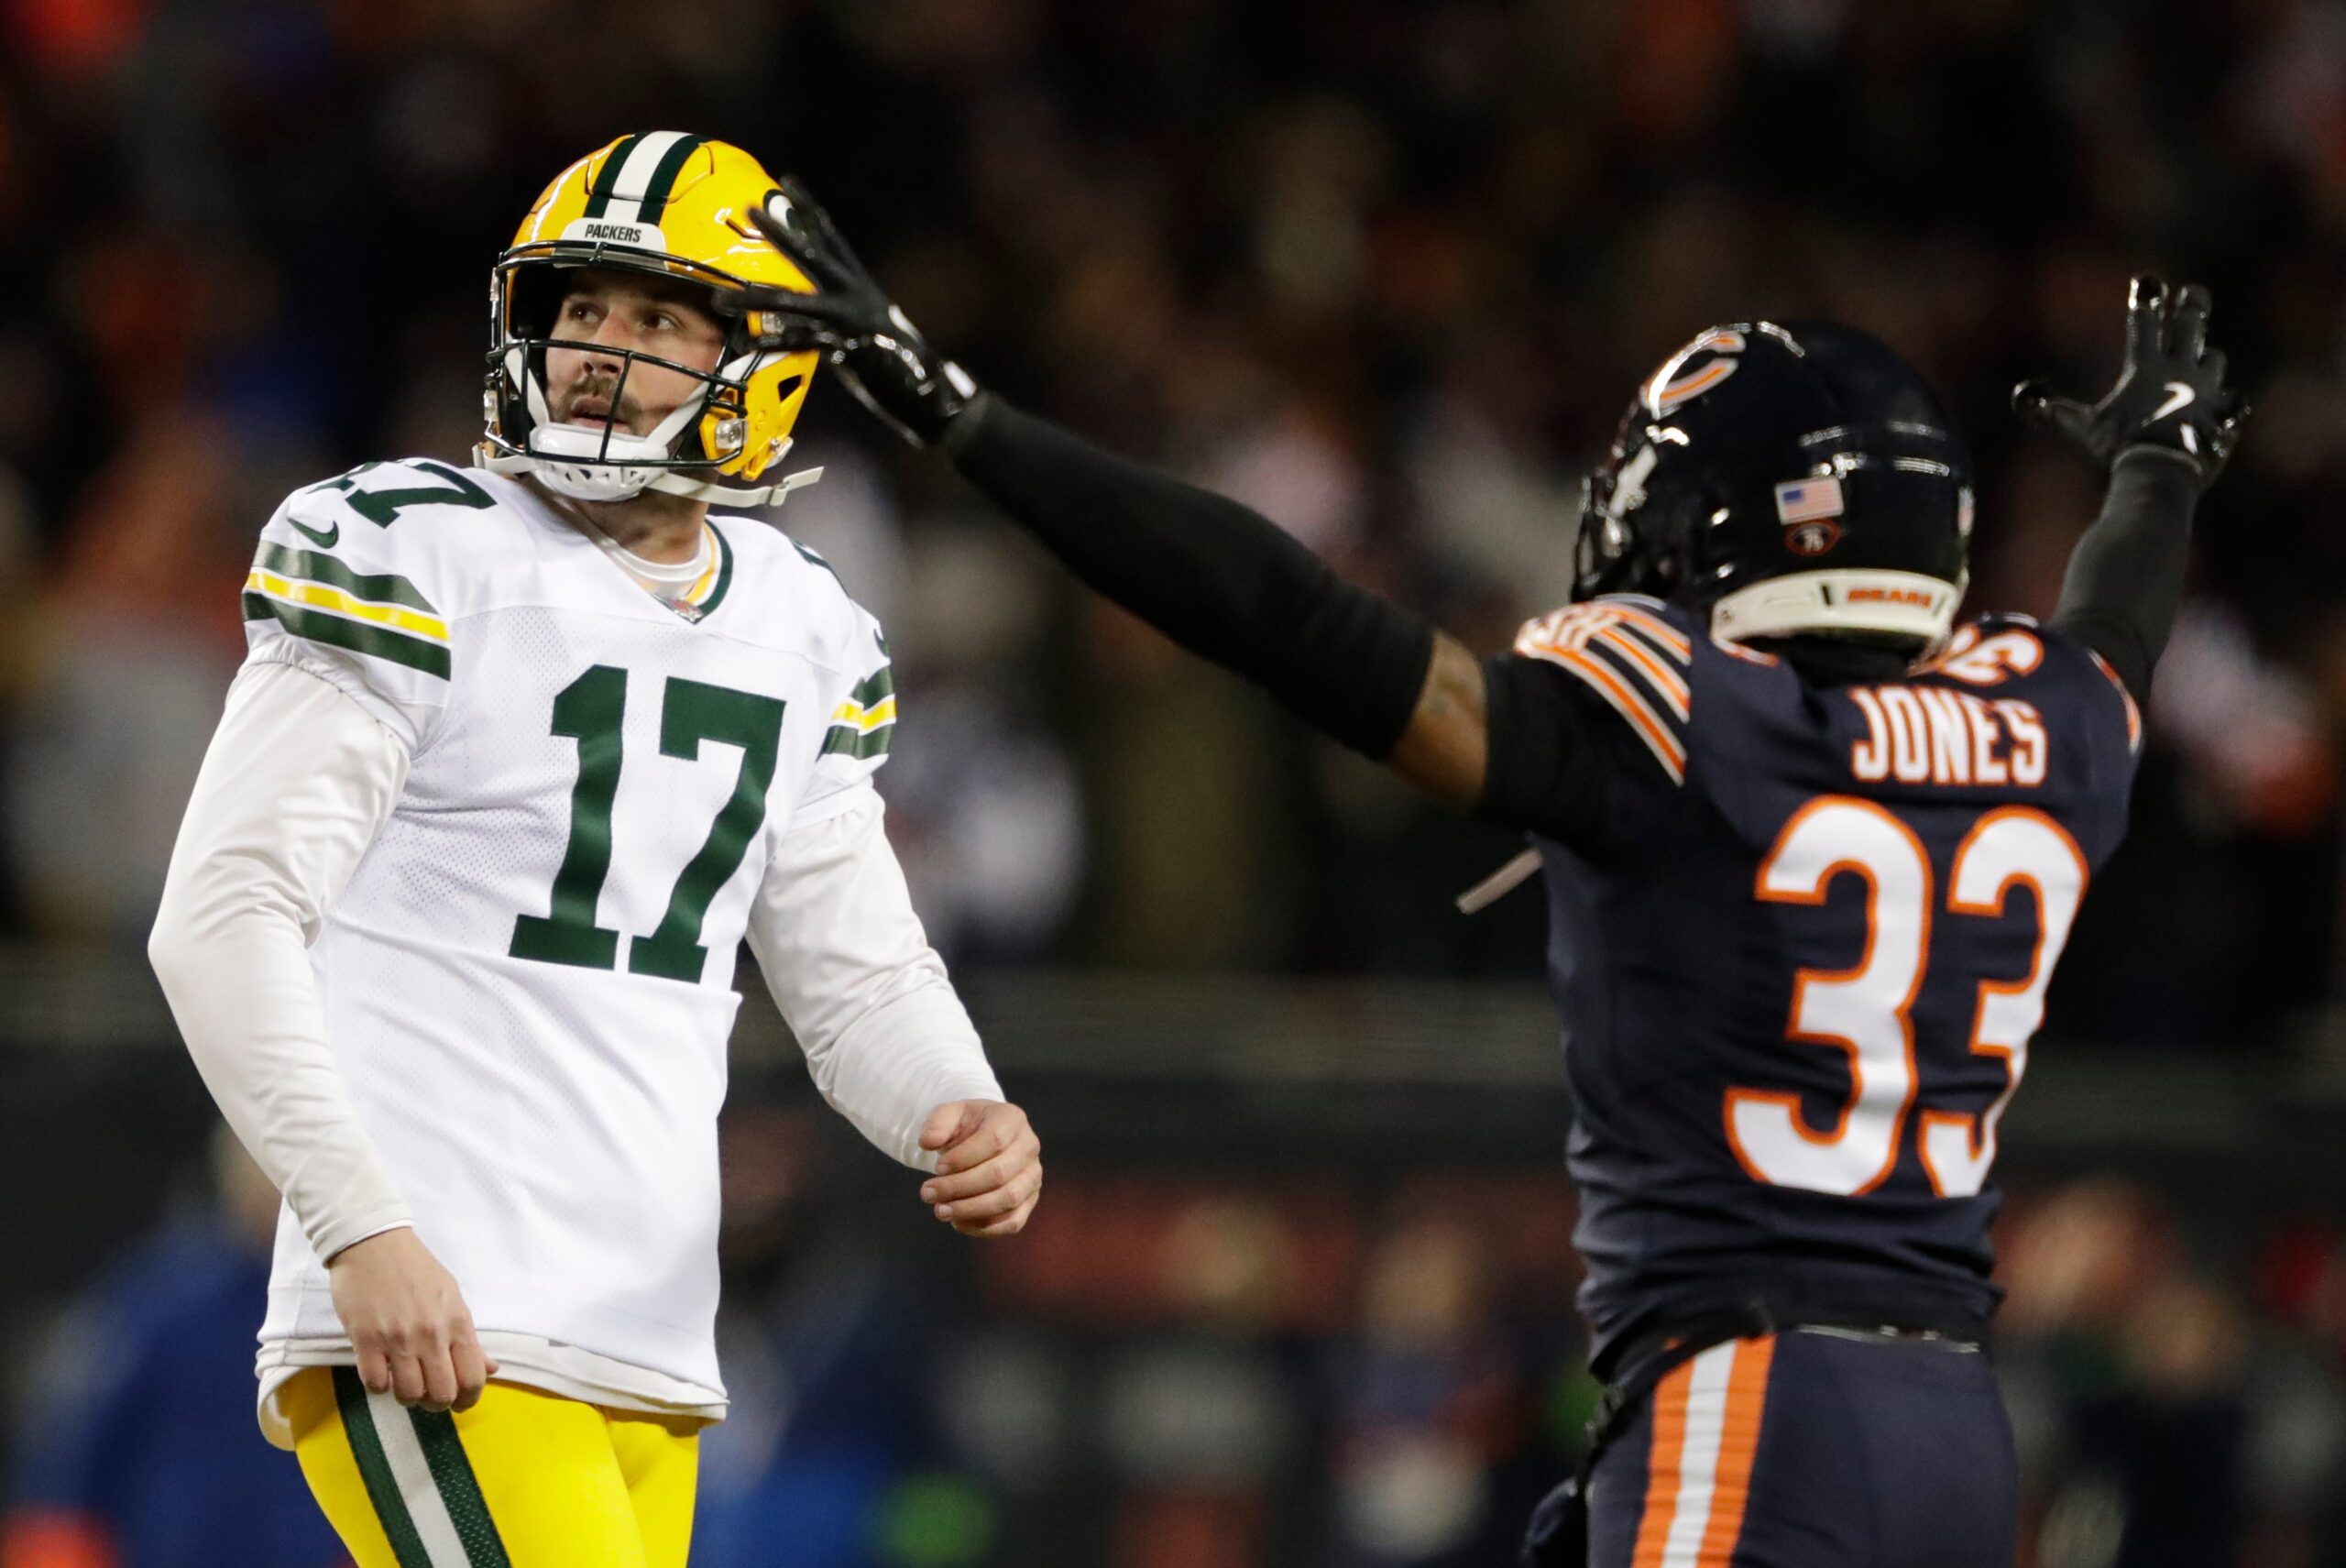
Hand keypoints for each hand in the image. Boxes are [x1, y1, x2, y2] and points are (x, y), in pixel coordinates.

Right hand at [326, 1227, 496, 1412]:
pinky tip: (382, 1372)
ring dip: (407, 1396)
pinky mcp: (365, 1341)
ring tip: (404, 1382)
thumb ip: (469, 1338)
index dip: (468, 1400)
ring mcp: (398, 1339)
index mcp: (457, 1322)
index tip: (460, 1403)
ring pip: (409, 1394)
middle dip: (437, 1404)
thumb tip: (492, 1369)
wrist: (374, 1244)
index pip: (473, 1378)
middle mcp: (431, 1334)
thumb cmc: (416, 1269)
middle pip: (441, 1394)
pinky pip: (375, 1384)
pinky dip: (380, 1386)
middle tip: (429, 1396)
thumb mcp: (451, 1298)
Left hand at [743, 177, 978, 445]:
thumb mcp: (862, 335)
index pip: (831, 238)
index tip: (789, 181)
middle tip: (750, 208)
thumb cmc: (900, 368)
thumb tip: (798, 324)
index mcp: (861, 286)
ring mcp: (850, 322)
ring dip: (754, 299)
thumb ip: (831, 324)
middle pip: (811, 256)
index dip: (809, 209)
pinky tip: (748, 344)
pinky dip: (776, 345)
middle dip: (780, 233)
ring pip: (794, 304)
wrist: (935, 394)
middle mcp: (855, 296)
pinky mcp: (847, 351)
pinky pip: (803, 345)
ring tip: (719, 298)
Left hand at [916, 1100, 1041, 1236]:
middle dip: (958, 1187)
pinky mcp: (1028, 1201)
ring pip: (1008, 1199)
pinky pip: (1012, 1222)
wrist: (979, 1141)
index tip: (937, 1167)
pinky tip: (957, 1222)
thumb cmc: (965, 1127)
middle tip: (927, 1193)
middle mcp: (1029, 1147)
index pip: (994, 1139)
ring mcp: (1032, 1176)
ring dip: (969, 1209)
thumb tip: (927, 1142)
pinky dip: (983, 1227)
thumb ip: (936, 1124)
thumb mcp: (949, 1114)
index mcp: (1012, 1119)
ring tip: (940, 1210)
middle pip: (999, 1173)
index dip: (963, 1157)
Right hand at [2013, 274, 2247, 483]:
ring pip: (2213, 359)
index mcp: (2146, 368)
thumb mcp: (2082, 429)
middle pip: (2191, 325)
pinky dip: (2224, 400)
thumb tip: (2025, 398)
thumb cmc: (2119, 448)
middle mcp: (2181, 371)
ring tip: (2203, 357)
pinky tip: (2222, 405)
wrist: (2162, 473)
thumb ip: (2055, 411)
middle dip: (2191, 305)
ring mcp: (2207, 391)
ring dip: (2206, 357)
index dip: (2144, 299)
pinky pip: (2231, 399)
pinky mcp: (2224, 414)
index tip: (2147, 279)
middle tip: (2192, 292)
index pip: (2144, 322)